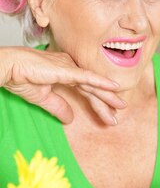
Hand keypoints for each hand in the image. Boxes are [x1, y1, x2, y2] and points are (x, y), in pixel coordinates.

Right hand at [0, 46, 123, 124]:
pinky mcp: (66, 69)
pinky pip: (87, 77)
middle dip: (106, 102)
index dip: (97, 102)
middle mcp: (71, 68)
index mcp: (66, 73)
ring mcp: (69, 67)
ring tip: (121, 106)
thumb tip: (70, 119)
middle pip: (92, 88)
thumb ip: (58, 107)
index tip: (108, 114)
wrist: (9, 67)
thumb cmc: (21, 77)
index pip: (86, 89)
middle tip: (118, 114)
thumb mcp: (42, 98)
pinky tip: (114, 87)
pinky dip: (101, 82)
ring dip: (107, 96)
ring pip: (93, 84)